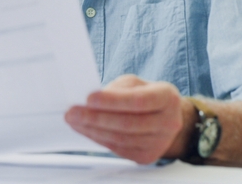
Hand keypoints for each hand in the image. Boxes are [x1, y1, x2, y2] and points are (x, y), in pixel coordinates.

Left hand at [65, 74, 189, 164]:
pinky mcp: (147, 156)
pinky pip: (119, 149)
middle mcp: (168, 122)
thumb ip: (117, 89)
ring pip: (121, 139)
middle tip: (73, 112)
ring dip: (93, 130)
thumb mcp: (136, 84)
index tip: (89, 98)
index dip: (112, 101)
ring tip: (75, 121)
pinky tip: (87, 130)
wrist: (167, 119)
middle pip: (128, 123)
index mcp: (167, 98)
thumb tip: (90, 101)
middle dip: (96, 118)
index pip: (138, 101)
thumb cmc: (147, 96)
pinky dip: (99, 139)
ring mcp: (159, 142)